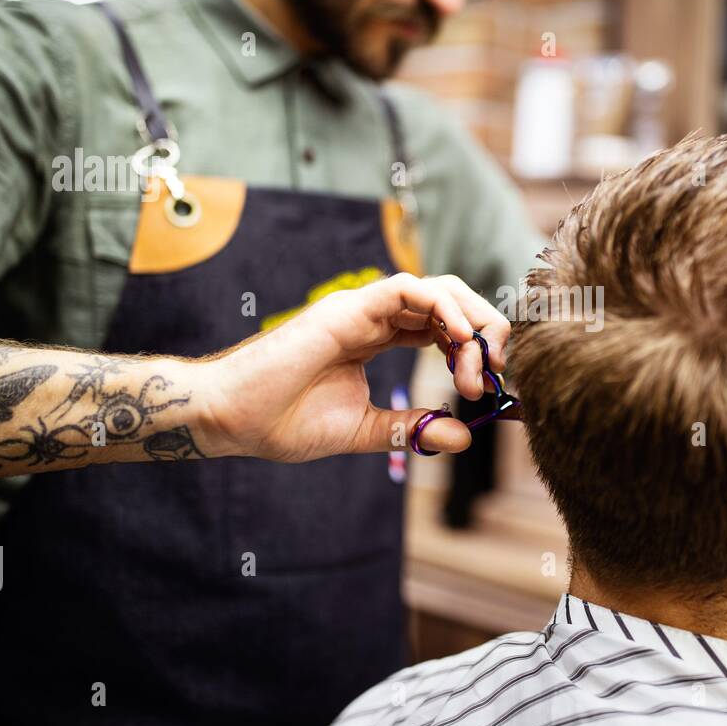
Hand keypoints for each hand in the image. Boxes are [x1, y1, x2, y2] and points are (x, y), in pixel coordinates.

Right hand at [197, 273, 510, 460]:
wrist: (231, 419)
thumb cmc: (282, 423)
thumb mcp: (363, 431)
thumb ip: (411, 428)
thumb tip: (464, 436)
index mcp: (378, 338)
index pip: (444, 326)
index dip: (475, 349)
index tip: (490, 388)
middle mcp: (374, 317)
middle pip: (450, 301)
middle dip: (485, 330)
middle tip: (496, 372)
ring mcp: (361, 309)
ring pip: (438, 289)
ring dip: (471, 322)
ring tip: (479, 363)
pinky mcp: (347, 308)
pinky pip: (408, 289)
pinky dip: (443, 307)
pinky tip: (459, 339)